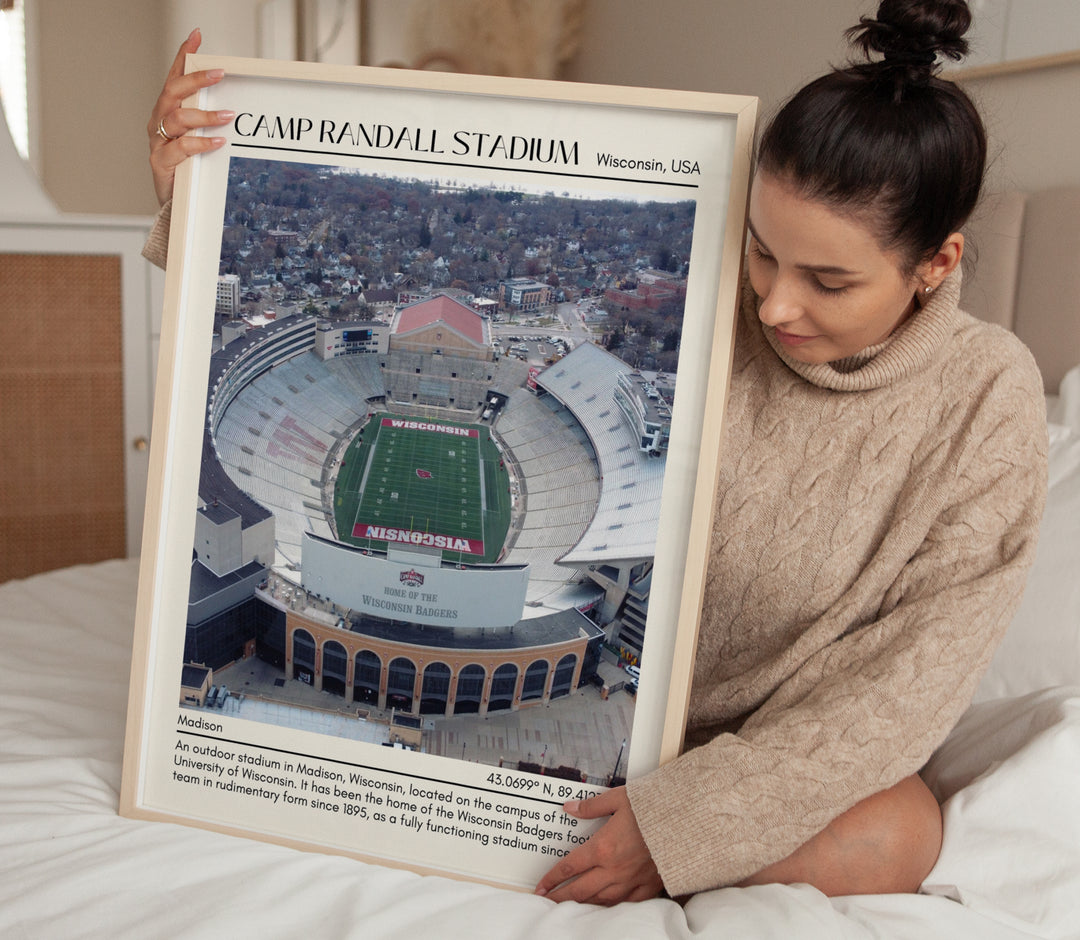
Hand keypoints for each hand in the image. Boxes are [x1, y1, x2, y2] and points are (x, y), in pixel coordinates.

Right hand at [147, 28, 232, 205]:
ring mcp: (158, 141)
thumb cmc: (189, 166)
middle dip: (195, 80)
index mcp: (167, 111)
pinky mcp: (161, 163)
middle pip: (173, 92)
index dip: (183, 56)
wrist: (175, 202)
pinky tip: (218, 142)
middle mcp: (159, 122)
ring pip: (177, 119)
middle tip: (219, 73)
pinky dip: (201, 143)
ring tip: (228, 116)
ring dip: (204, 115)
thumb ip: (209, 120)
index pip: (174, 77)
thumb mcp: (199, 138)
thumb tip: (236, 104)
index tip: (196, 36)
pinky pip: (181, 148)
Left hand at [534, 787, 662, 904]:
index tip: (541, 886)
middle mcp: (614, 869)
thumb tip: (570, 808)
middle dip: (560, 897)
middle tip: (546, 902)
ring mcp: (631, 881)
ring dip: (582, 904)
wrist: (685, 821)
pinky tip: (605, 906)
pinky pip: (625, 903)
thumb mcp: (619, 799)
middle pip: (580, 890)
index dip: (552, 878)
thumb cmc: (654, 808)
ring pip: (600, 900)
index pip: (570, 867)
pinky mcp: (648, 886)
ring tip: (570, 906)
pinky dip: (611, 906)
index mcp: (603, 848)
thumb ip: (591, 806)